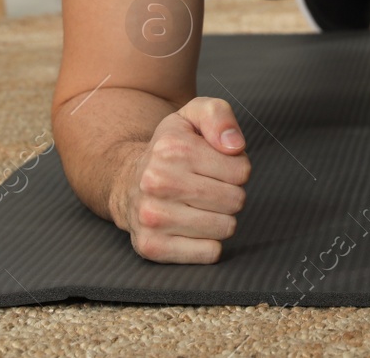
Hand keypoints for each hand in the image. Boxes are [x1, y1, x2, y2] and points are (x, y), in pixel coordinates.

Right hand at [115, 96, 250, 263]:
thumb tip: (235, 146)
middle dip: (230, 193)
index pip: (242, 170)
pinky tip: (191, 226)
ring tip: (198, 205)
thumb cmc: (170, 149)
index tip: (215, 165)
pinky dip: (209, 242)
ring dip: (220, 218)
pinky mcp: (152, 247)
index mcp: (172, 148)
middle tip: (207, 186)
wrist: (127, 181)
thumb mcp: (193, 116)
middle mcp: (157, 182)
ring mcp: (151, 217)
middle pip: (235, 200)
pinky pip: (210, 252)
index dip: (236, 168)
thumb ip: (219, 116)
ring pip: (225, 228)